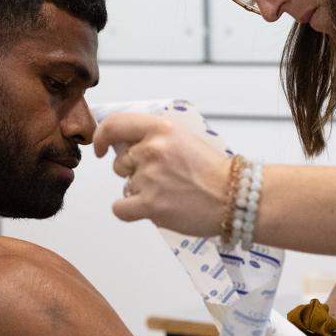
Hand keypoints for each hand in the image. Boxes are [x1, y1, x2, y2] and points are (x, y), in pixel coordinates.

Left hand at [92, 112, 231, 236]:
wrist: (235, 197)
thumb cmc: (214, 172)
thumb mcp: (184, 139)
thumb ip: (155, 138)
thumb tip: (126, 147)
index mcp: (162, 129)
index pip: (115, 125)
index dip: (101, 137)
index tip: (100, 148)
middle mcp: (153, 150)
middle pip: (119, 162)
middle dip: (133, 171)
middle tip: (161, 178)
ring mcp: (150, 178)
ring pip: (125, 186)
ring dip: (140, 192)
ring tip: (168, 193)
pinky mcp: (150, 205)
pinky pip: (120, 208)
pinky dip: (129, 211)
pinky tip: (146, 209)